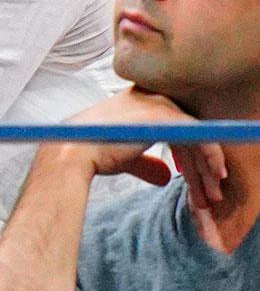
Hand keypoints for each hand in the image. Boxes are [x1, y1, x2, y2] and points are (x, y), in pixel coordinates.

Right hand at [68, 88, 221, 196]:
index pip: (172, 126)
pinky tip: (215, 175)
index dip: (185, 154)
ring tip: (212, 194)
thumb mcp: (124, 157)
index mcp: (137, 102)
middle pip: (186, 132)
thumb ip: (145, 162)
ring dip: (206, 166)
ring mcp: (157, 104)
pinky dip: (210, 155)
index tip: (191, 179)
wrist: (75, 152)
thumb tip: (165, 176)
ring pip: (196, 135)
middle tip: (208, 192)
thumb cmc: (91, 152)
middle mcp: (149, 97)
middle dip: (199, 165)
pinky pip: (199, 135)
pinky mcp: (165, 115)